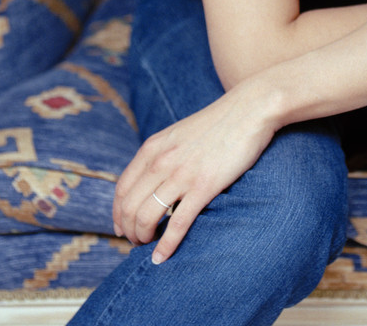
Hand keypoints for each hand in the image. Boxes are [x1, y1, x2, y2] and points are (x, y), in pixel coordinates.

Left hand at [112, 81, 277, 263]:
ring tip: (148, 247)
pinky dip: (166, 246)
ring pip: (147, 217)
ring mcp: (182, 174)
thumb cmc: (218, 123)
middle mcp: (161, 161)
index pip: (121, 189)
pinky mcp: (204, 186)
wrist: (249, 109)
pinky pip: (177, 224)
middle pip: (129, 207)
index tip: (122, 228)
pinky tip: (162, 257)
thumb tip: (152, 180)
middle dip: (129, 230)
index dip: (118, 214)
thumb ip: (162, 154)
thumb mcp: (179, 133)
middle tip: (137, 241)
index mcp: (153, 147)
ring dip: (143, 238)